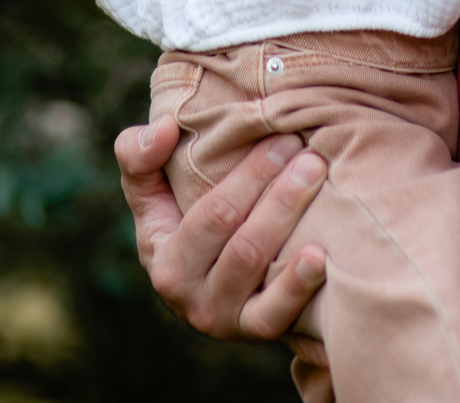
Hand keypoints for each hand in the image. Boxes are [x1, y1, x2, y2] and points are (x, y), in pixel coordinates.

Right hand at [117, 118, 328, 340]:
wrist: (207, 282)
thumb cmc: (180, 220)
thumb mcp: (149, 190)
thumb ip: (139, 155)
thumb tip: (166, 127)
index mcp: (164, 260)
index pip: (213, 214)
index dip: (250, 176)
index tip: (283, 139)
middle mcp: (190, 297)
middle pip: (242, 242)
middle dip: (280, 194)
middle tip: (311, 157)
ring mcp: (223, 320)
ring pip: (259, 269)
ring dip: (291, 221)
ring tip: (319, 182)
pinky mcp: (254, 333)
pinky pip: (276, 316)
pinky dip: (298, 286)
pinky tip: (320, 256)